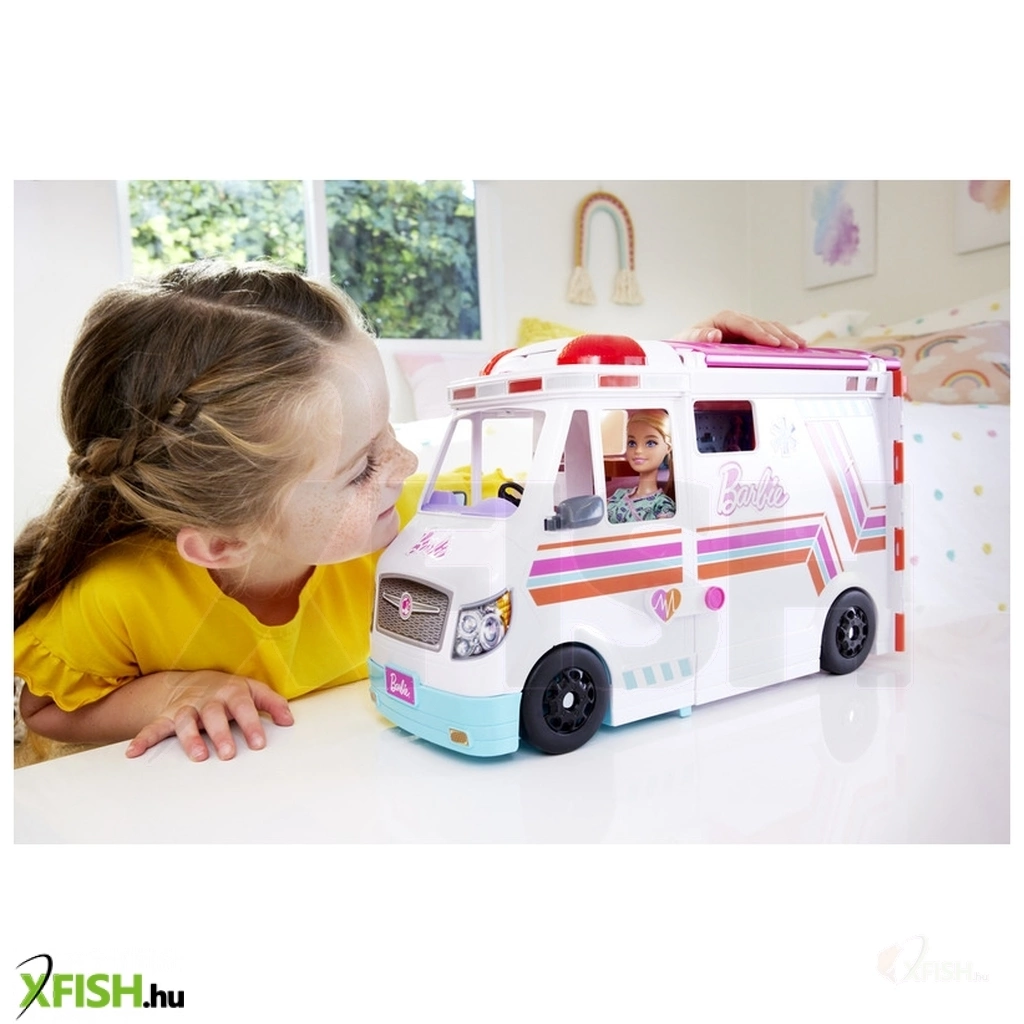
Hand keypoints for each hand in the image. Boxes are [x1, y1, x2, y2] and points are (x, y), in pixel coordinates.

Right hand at [124, 671, 293, 761]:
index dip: (252, 724)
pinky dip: (143, 738)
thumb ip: (273, 703)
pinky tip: (133, 752)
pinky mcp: (168, 716)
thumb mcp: (253, 690)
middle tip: (228, 754)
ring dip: (189, 738)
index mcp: (232, 692)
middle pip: (214, 715)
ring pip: (186, 721)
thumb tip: (289, 721)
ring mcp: (187, 707)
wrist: (193, 680)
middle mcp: (208, 700)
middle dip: (221, 734)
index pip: (244, 707)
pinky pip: (154, 727)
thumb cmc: (230, 691)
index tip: (259, 743)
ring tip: (197, 756)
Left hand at [677, 310, 805, 348]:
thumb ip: (699, 336)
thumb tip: (713, 335)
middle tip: (792, 346)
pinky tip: (795, 346)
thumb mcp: (687, 339)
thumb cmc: (687, 342)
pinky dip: (783, 340)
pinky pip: (770, 336)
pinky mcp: (750, 338)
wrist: (686, 348)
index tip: (772, 342)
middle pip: (762, 325)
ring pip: (770, 328)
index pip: (746, 323)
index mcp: (724, 318)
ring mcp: (745, 329)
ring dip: (786, 336)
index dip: (760, 333)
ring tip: (800, 345)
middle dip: (779, 335)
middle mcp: (737, 321)